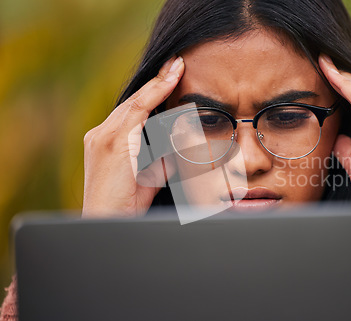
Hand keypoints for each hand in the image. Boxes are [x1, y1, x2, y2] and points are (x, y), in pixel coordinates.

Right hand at [82, 56, 184, 217]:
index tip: (171, 73)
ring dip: (158, 85)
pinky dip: (154, 93)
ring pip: (136, 105)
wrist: (108, 223)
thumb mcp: (149, 175)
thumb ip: (161, 156)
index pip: (133, 111)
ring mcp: (104, 136)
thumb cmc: (128, 203)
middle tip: (177, 63)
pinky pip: (137, 111)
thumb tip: (180, 143)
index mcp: (107, 140)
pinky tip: (171, 78)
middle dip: (157, 83)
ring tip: (177, 66)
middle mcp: (101, 134)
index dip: (152, 92)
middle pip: (135, 104)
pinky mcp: (112, 142)